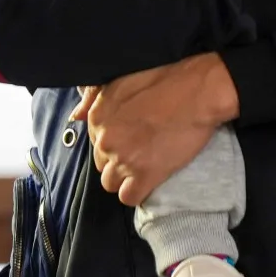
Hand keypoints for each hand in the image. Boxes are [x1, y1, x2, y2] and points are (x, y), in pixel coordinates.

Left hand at [72, 55, 236, 207]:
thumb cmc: (167, 79)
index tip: (133, 135)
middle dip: (119, 159)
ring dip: (126, 177)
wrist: (200, 91)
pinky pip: (129, 197)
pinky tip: (149, 180)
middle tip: (142, 148)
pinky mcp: (145, 175)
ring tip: (146, 164)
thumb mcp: (124, 79)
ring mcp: (124, 160)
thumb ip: (95, 98)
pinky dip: (138, 191)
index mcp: (98, 116)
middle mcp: (106, 140)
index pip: (95, 141)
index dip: (115, 140)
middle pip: (102, 163)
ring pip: (111, 183)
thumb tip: (75, 116)